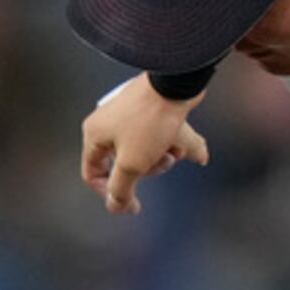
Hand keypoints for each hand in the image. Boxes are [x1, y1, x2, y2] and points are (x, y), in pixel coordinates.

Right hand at [80, 75, 208, 214]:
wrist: (175, 83)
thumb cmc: (149, 120)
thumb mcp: (131, 164)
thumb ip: (121, 189)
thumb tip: (116, 206)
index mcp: (96, 135)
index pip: (93, 173)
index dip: (110, 192)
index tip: (132, 202)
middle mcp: (110, 124)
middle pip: (125, 165)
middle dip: (149, 169)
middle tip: (164, 162)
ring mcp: (131, 116)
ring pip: (146, 150)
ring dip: (166, 156)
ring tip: (179, 149)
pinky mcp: (152, 110)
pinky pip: (162, 135)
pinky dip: (177, 143)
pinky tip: (196, 150)